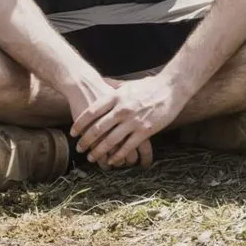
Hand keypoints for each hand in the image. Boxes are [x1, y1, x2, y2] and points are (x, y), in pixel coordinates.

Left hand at [73, 73, 188, 168]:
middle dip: (86, 141)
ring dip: (99, 151)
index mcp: (116, 97)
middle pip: (98, 128)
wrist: (172, 87)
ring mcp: (133, 121)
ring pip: (110, 140)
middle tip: (79, 148)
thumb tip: (103, 84)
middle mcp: (122, 109)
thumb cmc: (149, 86)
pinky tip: (112, 160)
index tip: (73, 132)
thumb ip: (114, 89)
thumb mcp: (128, 85)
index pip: (92, 112)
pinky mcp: (145, 130)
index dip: (80, 124)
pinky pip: (127, 147)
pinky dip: (117, 155)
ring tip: (91, 157)